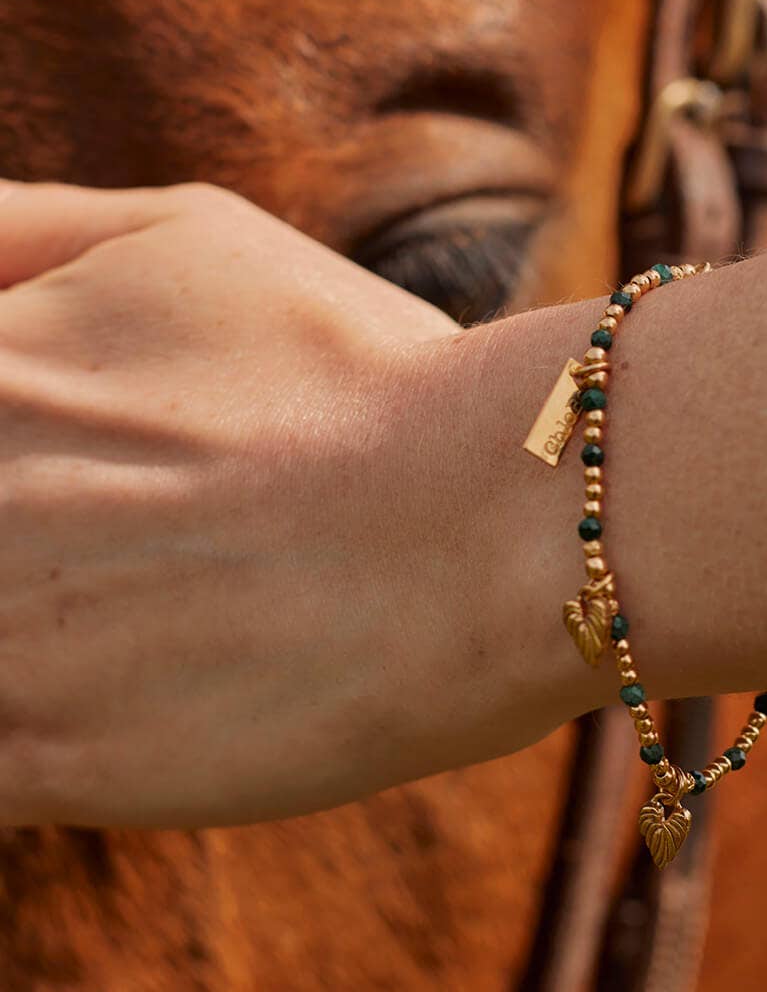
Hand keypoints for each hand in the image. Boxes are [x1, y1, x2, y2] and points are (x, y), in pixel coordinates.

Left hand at [0, 181, 577, 825]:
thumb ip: (21, 229)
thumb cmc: (360, 373)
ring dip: (36, 623)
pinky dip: (35, 729)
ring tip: (152, 608)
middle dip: (22, 533)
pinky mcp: (47, 763)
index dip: (10, 454)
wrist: (494, 523)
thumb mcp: (190, 239)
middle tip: (135, 540)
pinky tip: (136, 690)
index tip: (56, 469)